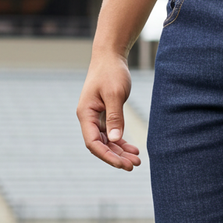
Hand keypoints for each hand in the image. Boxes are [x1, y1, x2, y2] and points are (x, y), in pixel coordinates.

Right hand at [77, 54, 141, 170]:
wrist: (110, 57)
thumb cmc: (111, 72)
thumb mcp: (115, 94)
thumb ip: (115, 117)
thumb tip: (116, 140)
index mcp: (86, 114)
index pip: (93, 143)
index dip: (107, 156)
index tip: (122, 164)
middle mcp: (89, 118)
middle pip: (101, 146)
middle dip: (116, 157)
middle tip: (133, 166)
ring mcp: (96, 118)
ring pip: (108, 142)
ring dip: (121, 153)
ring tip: (137, 161)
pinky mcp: (105, 116)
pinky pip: (112, 135)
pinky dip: (122, 143)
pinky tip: (134, 150)